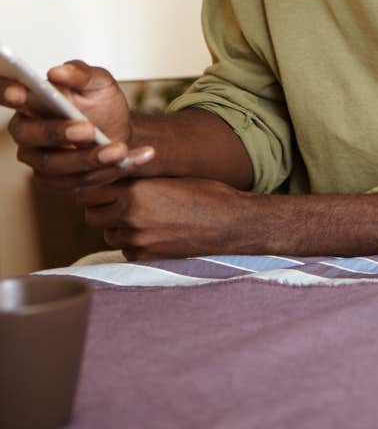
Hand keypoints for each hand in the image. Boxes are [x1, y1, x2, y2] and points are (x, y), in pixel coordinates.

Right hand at [2, 60, 153, 190]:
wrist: (121, 130)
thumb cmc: (102, 103)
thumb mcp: (99, 82)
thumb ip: (81, 74)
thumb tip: (57, 72)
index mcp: (31, 100)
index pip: (7, 93)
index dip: (8, 93)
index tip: (19, 92)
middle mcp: (27, 130)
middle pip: (29, 136)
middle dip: (59, 134)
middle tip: (90, 129)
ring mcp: (38, 158)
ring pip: (54, 166)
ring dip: (89, 159)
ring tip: (120, 150)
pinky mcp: (55, 181)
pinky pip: (74, 183)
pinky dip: (105, 172)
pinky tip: (128, 160)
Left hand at [77, 177, 250, 260]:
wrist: (229, 222)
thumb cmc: (204, 192)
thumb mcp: (168, 178)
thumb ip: (138, 181)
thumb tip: (113, 179)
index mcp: (135, 191)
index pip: (89, 192)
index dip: (94, 188)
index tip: (103, 187)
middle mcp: (130, 216)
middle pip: (93, 215)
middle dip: (102, 209)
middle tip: (119, 203)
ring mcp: (137, 240)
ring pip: (109, 234)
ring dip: (118, 227)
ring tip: (144, 217)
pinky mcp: (146, 257)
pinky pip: (126, 250)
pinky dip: (134, 243)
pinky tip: (155, 232)